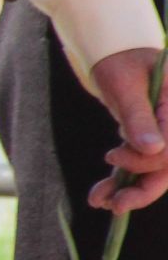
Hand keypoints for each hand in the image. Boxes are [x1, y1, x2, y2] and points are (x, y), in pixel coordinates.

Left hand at [88, 46, 167, 212]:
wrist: (114, 54)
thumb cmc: (120, 61)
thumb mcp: (125, 85)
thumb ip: (139, 116)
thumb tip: (153, 149)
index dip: (145, 162)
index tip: (113, 156)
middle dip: (141, 189)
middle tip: (113, 205)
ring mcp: (163, 135)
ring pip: (153, 172)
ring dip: (127, 190)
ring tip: (99, 202)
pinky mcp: (148, 142)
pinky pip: (139, 167)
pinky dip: (120, 181)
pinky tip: (100, 195)